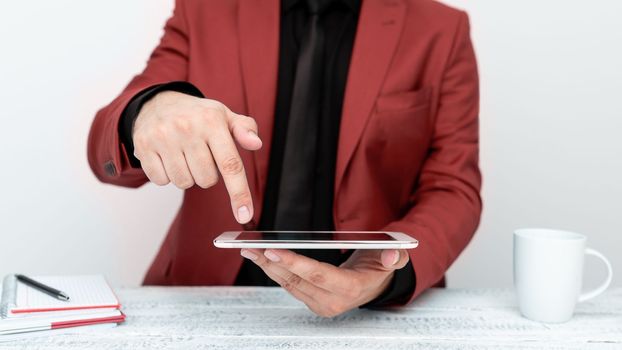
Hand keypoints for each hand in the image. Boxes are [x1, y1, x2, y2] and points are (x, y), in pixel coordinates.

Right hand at [132, 91, 261, 222]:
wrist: (158, 103)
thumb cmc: (198, 116)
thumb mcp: (225, 117)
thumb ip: (245, 130)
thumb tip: (256, 144)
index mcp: (212, 121)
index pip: (230, 164)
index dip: (239, 193)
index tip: (244, 216)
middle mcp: (187, 128)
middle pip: (206, 180)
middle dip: (207, 174)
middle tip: (201, 156)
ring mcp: (163, 137)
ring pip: (184, 183)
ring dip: (187, 176)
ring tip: (184, 156)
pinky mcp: (143, 146)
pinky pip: (162, 180)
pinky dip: (167, 175)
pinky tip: (167, 157)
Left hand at [240, 248, 409, 316]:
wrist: (373, 284)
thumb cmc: (379, 267)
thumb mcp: (393, 258)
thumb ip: (394, 257)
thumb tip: (391, 255)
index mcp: (351, 288)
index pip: (318, 275)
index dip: (295, 263)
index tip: (273, 250)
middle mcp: (333, 300)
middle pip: (297, 280)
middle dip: (272, 263)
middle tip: (251, 247)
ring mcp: (320, 304)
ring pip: (288, 284)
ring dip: (267, 267)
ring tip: (249, 249)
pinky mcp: (311, 301)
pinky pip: (288, 286)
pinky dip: (273, 271)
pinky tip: (261, 257)